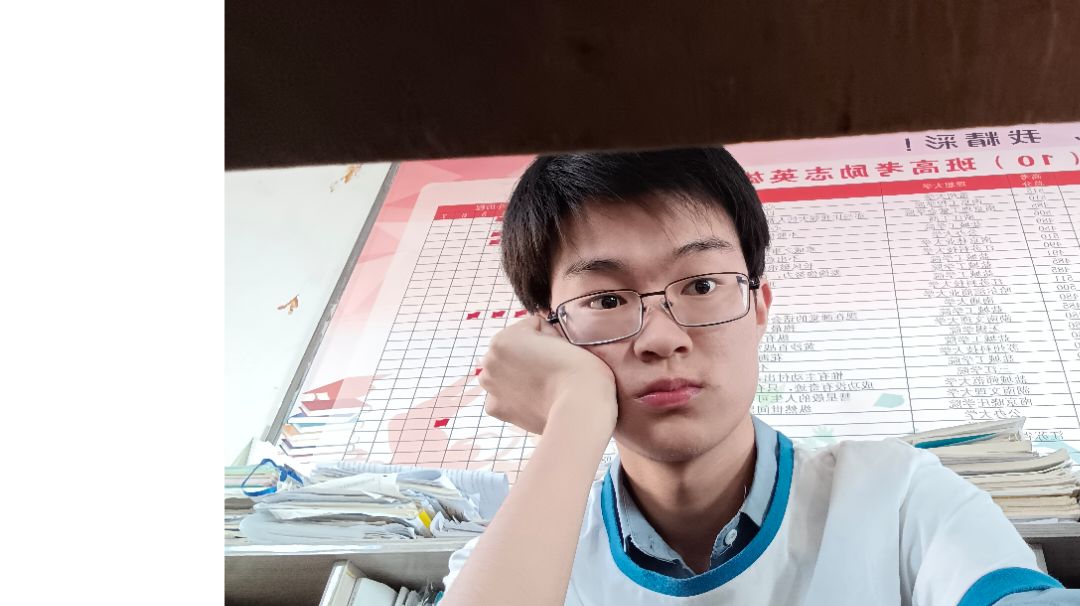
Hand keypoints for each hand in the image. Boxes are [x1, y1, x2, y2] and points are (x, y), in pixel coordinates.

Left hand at [479, 314, 616, 435]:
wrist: (578, 404)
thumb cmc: (575, 368)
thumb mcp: (556, 335)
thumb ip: (539, 333)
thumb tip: (536, 341)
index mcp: (502, 338)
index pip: (526, 330)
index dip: (545, 339)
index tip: (556, 352)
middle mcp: (489, 360)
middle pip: (511, 353)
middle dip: (525, 358)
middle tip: (549, 370)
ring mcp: (491, 385)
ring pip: (504, 375)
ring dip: (516, 378)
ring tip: (541, 386)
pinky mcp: (496, 408)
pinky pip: (504, 397)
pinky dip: (515, 400)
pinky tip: (533, 401)